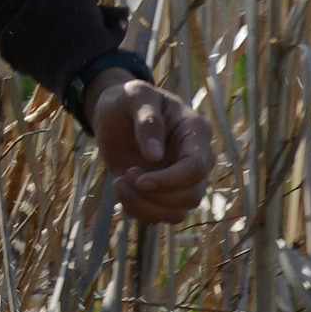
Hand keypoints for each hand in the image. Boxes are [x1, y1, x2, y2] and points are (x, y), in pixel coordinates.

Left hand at [85, 69, 215, 223]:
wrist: (114, 112)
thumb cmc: (128, 99)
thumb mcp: (135, 95)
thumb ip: (147, 119)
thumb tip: (155, 156)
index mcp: (195, 133)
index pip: (196, 167)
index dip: (170, 180)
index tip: (139, 178)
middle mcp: (194, 160)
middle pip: (192, 195)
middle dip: (156, 194)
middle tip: (126, 173)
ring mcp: (180, 179)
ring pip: (178, 212)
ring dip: (146, 206)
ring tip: (119, 182)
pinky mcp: (162, 192)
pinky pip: (160, 216)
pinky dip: (138, 210)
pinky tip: (120, 188)